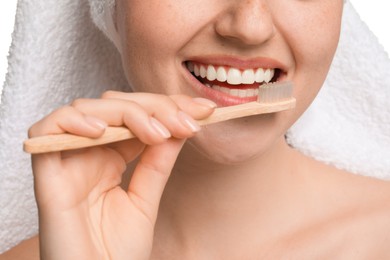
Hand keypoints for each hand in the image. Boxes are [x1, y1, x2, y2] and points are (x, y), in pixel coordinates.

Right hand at [28, 92, 215, 259]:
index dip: (168, 106)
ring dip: (127, 112)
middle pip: (116, 106)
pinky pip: (47, 129)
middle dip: (156, 107)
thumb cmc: (116, 252)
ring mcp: (68, 160)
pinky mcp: (47, 172)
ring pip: (87, 109)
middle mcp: (89, 153)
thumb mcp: (145, 199)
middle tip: (186, 123)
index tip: (204, 111)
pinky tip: (103, 132)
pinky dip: (75, 121)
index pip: (137, 115)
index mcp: (110, 158)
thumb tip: (179, 126)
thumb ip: (158, 162)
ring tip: (157, 133)